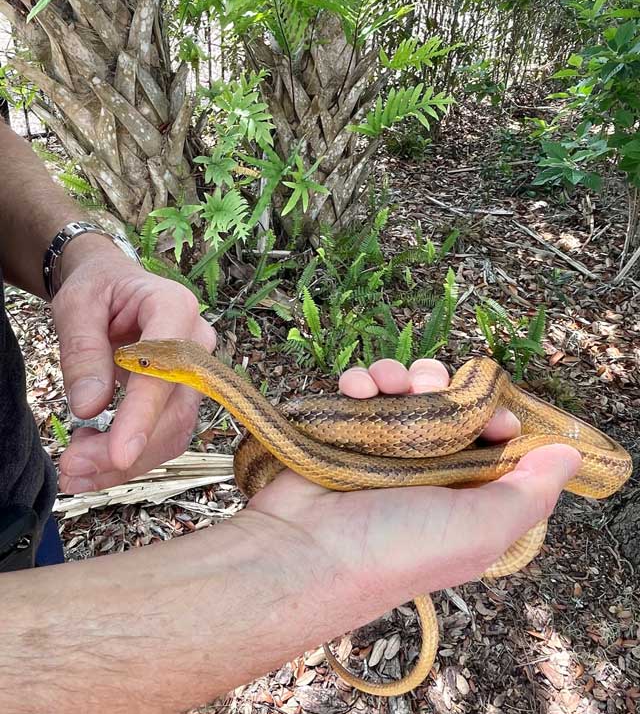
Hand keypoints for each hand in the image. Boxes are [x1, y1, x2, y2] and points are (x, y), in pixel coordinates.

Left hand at [54, 237, 215, 493]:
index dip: (143, 414)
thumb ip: (83, 352)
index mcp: (175, 307)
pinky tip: (95, 462)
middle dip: (128, 450)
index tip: (119, 453)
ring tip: (76, 468)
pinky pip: (167, 435)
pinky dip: (132, 457)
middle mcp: (197, 343)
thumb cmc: (98, 288)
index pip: (166, 369)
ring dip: (128, 461)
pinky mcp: (183, 395)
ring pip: (175, 432)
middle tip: (72, 469)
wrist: (112, 286)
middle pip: (175, 411)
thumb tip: (89, 407)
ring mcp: (197, 373)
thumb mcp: (76, 306)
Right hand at [242, 358, 581, 600]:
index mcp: (462, 492)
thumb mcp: (482, 530)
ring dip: (398, 374)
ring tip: (384, 381)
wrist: (306, 551)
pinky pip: (360, 391)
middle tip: (429, 391)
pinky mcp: (344, 432)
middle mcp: (424, 468)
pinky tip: (355, 386)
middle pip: (446, 404)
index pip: (492, 440)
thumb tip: (569, 454)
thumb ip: (531, 492)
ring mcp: (380, 448)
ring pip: (403, 389)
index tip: (489, 417)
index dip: (494, 418)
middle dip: (441, 386)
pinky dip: (360, 380)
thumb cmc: (398, 546)